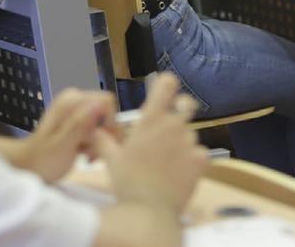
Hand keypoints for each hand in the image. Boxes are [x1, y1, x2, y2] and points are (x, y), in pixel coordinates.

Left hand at [11, 88, 116, 182]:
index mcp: (71, 101)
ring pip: (104, 122)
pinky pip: (98, 127)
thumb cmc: (43, 161)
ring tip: (87, 156)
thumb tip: (99, 105)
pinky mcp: (79, 119)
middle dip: (104, 134)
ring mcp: (77, 109)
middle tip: (92, 154)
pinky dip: (95, 142)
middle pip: (107, 112)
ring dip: (100, 141)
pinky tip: (85, 154)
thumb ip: (79, 124)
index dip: (108, 123)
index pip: (107, 101)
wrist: (28, 166)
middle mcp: (75, 99)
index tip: (99, 142)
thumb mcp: (63, 145)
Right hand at [94, 74, 208, 213]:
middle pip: (187, 104)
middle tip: (169, 127)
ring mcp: (190, 142)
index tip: (163, 92)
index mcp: (152, 119)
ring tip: (167, 163)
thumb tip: (93, 129)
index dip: (166, 85)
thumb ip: (103, 139)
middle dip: (182, 110)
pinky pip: (200, 153)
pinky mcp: (201, 160)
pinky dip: (193, 161)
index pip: (167, 84)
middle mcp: (174, 125)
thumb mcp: (111, 159)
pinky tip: (180, 173)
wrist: (148, 211)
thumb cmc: (128, 182)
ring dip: (182, 142)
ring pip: (191, 133)